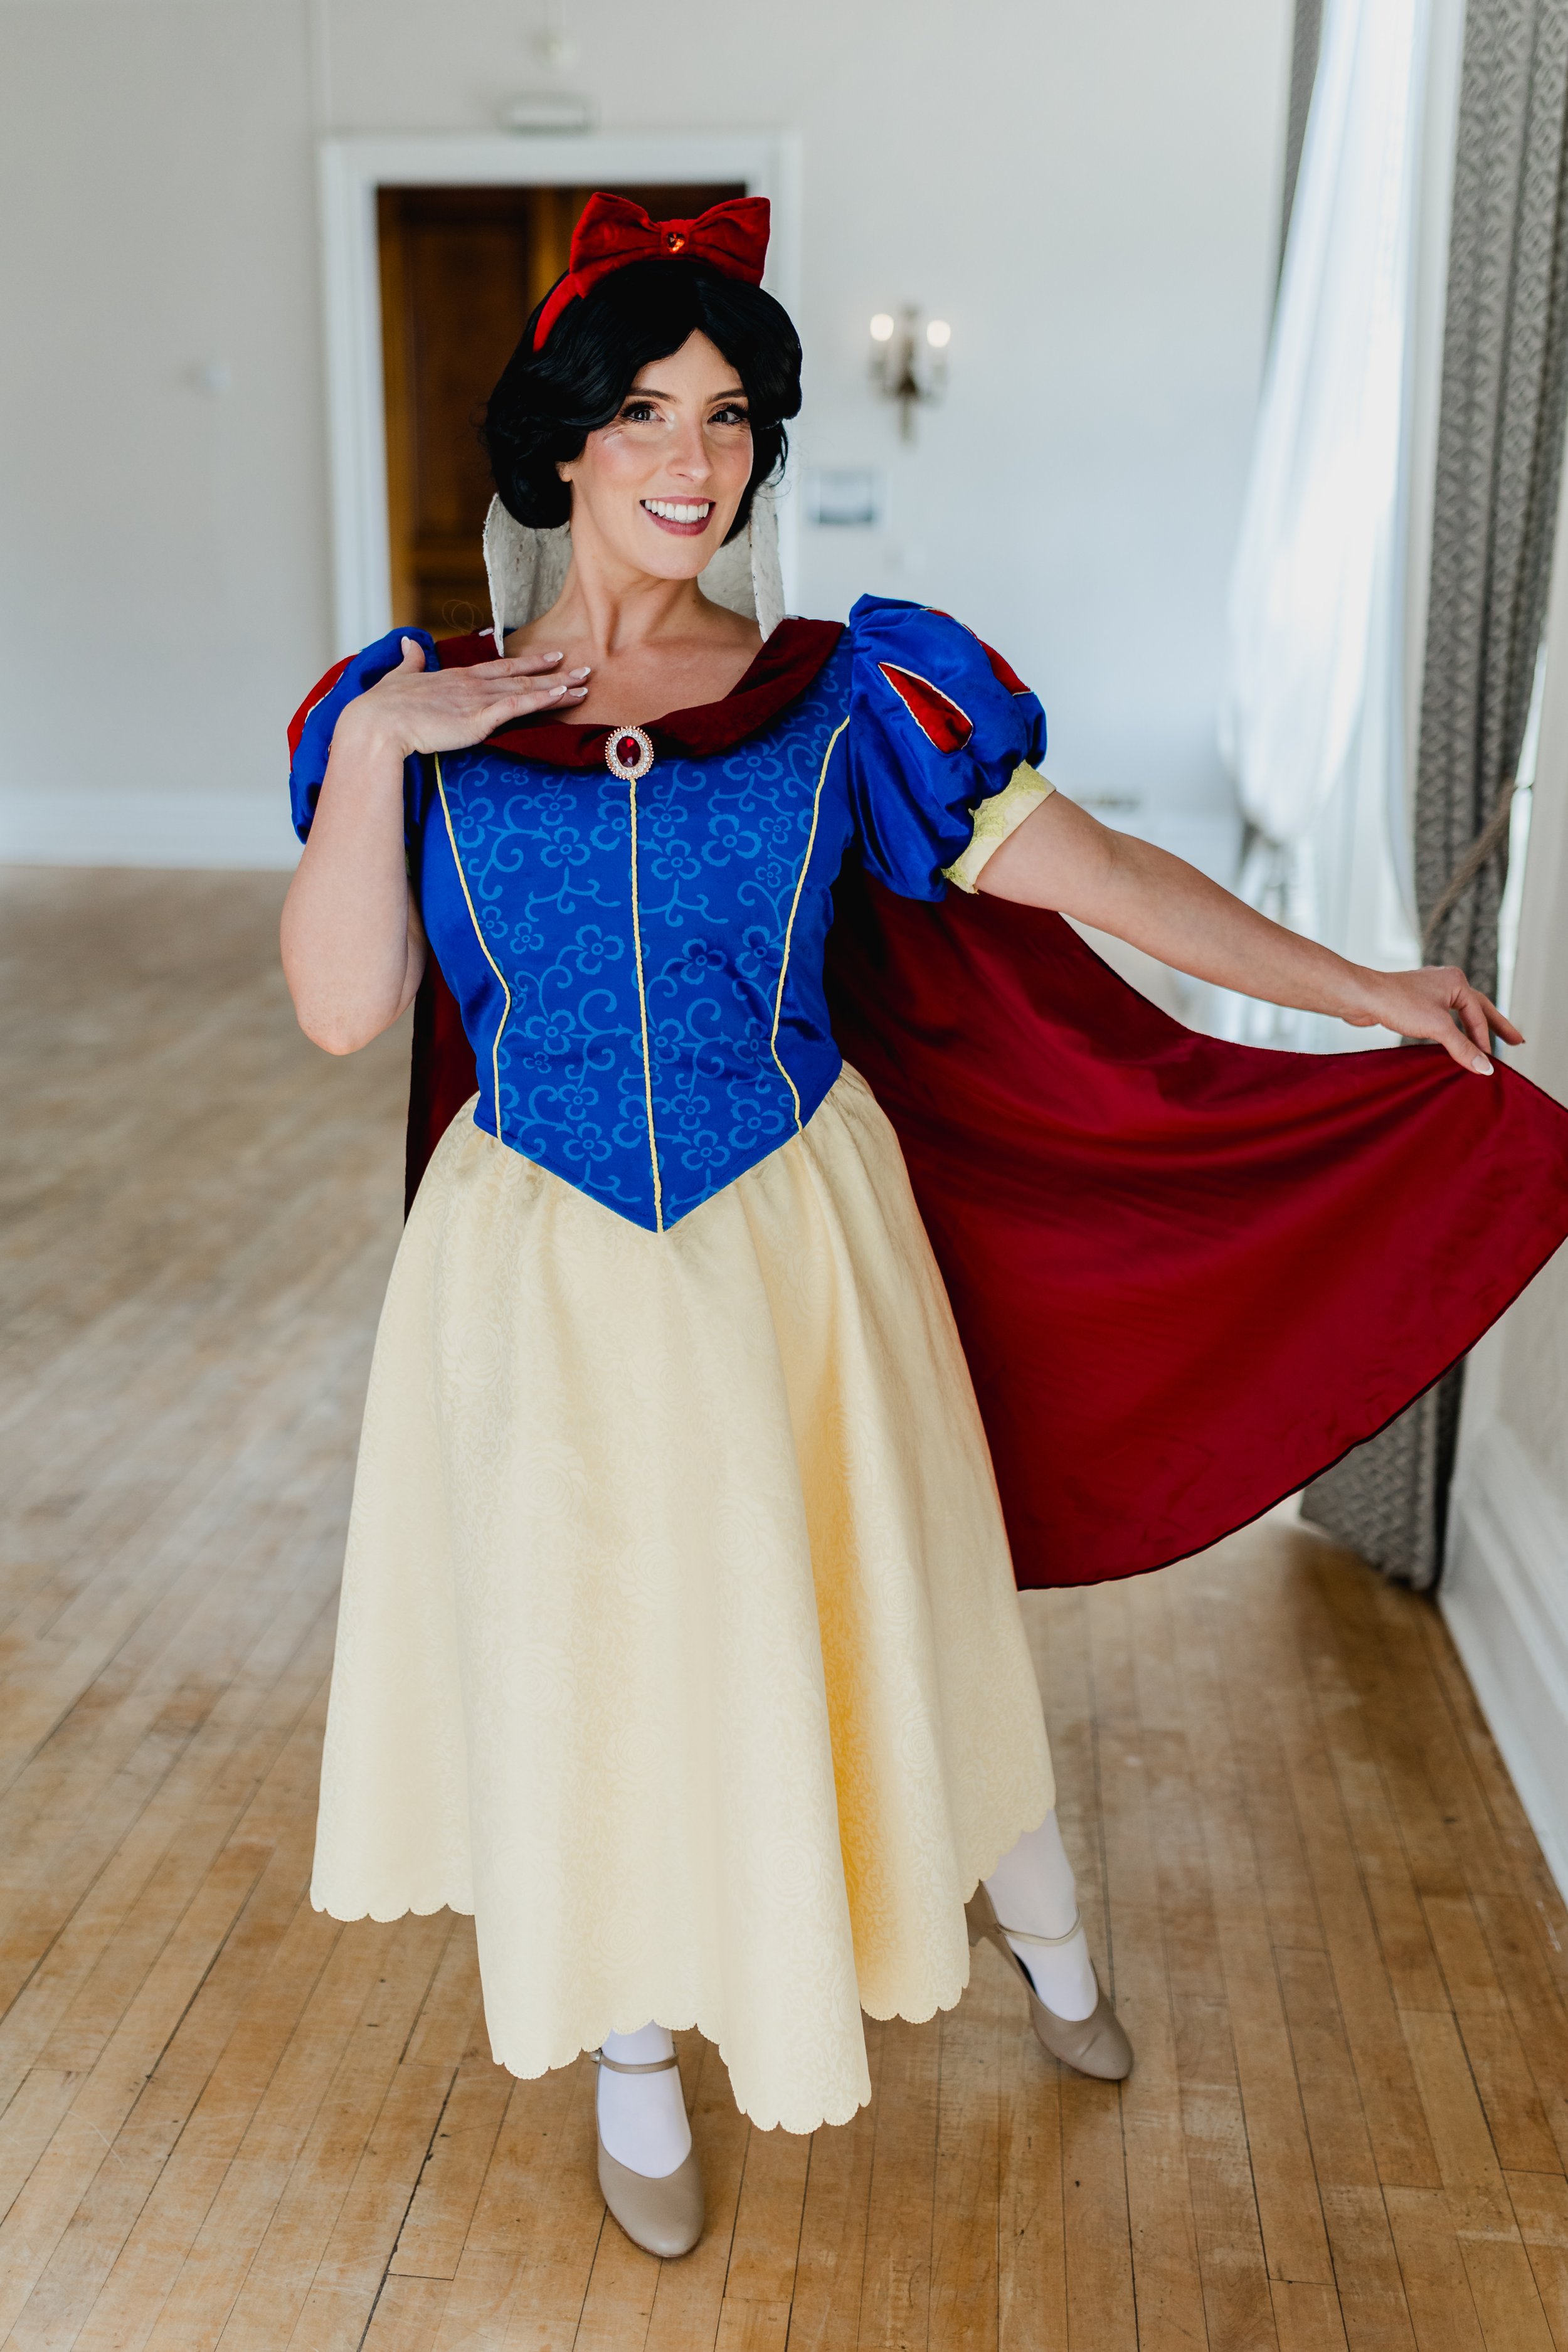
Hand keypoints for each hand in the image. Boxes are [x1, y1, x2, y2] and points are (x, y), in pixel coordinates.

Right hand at [338, 636, 589, 758]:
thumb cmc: (384, 706)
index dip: (528, 662)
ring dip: (558, 687)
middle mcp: (472, 684)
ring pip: (527, 689)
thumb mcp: (398, 677)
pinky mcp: (480, 719)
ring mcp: (478, 700)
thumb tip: (409, 642)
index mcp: (456, 677)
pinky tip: (562, 695)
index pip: (500, 667)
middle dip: (554, 672)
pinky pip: (518, 706)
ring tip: (584, 684)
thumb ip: (410, 661)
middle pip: (522, 675)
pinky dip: (541, 699)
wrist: (378, 723)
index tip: (551, 657)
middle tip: (583, 668)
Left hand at [1345, 964, 1523, 1073]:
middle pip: (1477, 1009)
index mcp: (1456, 981)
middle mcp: (1445, 982)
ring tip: (1485, 1043)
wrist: (1361, 997)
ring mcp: (1429, 991)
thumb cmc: (1397, 1003)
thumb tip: (1485, 1068)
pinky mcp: (1413, 1002)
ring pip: (1457, 1014)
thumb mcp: (1437, 1027)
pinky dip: (1450, 1031)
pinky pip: (1440, 1018)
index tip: (1488, 1063)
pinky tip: (1451, 1041)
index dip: (1484, 1040)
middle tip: (1516, 1041)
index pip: (1478, 1015)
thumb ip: (1462, 1048)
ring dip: (1471, 1029)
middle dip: (1496, 1026)